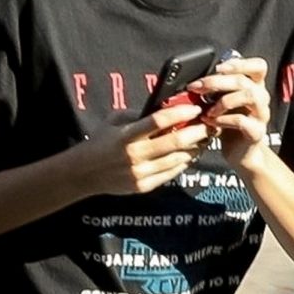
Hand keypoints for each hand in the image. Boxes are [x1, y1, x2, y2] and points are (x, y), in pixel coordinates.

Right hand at [70, 104, 211, 196]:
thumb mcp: (114, 121)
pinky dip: (184, 163)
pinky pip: (171, 173)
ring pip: (178, 159)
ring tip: (204, 139)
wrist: (83, 173)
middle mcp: (135, 155)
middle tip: (209, 124)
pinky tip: (190, 154)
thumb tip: (165, 107)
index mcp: (126, 135)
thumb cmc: (100, 142)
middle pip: (175, 142)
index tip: (195, 108)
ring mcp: (140, 173)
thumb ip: (138, 115)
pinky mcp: (144, 186)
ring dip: (195, 148)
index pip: (159, 121)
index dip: (181, 113)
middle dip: (197, 132)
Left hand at [192, 55, 271, 173]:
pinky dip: (223, 120)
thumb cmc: (228, 125)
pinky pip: (242, 121)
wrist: (239, 153)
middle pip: (244, 80)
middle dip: (217, 81)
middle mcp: (261, 97)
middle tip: (198, 87)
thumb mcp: (222, 102)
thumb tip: (197, 78)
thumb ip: (217, 88)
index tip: (217, 68)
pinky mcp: (256, 132)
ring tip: (208, 110)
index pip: (258, 66)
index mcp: (254, 86)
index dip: (239, 63)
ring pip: (249, 95)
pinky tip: (211, 122)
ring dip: (224, 100)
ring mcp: (261, 114)